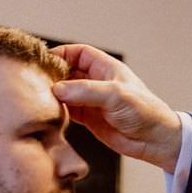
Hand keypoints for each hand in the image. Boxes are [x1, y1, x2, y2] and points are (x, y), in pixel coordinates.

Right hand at [51, 44, 182, 171]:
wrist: (155, 139)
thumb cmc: (144, 111)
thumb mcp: (116, 95)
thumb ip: (86, 91)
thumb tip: (57, 89)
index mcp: (106, 68)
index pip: (79, 53)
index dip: (62, 54)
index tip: (44, 60)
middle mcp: (97, 82)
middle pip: (68, 72)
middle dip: (53, 74)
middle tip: (36, 81)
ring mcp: (92, 100)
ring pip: (65, 92)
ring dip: (53, 94)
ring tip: (38, 97)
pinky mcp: (89, 118)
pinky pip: (68, 110)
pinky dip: (57, 110)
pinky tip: (49, 112)